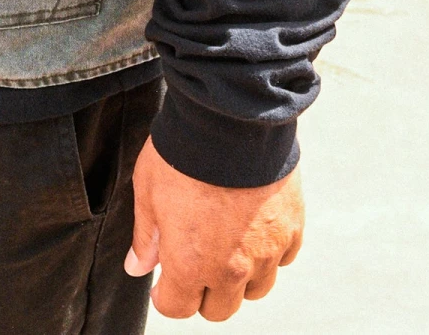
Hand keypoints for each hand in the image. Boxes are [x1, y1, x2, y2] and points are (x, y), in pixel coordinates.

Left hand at [125, 137, 303, 320]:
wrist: (229, 118)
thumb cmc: (183, 152)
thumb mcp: (148, 191)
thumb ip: (145, 236)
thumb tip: (138, 267)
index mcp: (190, 263)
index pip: (177, 308)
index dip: (165, 296)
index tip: (163, 282)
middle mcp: (231, 268)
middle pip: (219, 309)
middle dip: (202, 291)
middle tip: (194, 260)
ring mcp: (266, 251)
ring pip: (256, 290)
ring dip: (240, 278)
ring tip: (226, 245)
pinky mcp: (290, 229)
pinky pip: (282, 259)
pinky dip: (269, 252)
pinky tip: (252, 227)